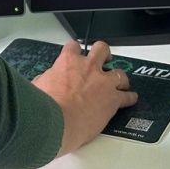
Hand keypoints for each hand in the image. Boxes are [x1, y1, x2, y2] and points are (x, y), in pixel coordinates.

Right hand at [31, 40, 138, 155]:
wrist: (57, 122)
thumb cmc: (45, 106)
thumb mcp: (39, 86)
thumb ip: (46, 80)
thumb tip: (43, 82)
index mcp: (68, 62)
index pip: (73, 47)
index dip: (75, 50)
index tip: (75, 53)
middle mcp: (88, 67)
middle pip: (101, 50)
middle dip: (103, 54)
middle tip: (104, 59)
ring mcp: (103, 82)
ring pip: (119, 73)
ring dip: (119, 77)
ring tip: (120, 82)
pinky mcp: (113, 99)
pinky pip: (127, 96)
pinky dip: (130, 97)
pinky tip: (131, 98)